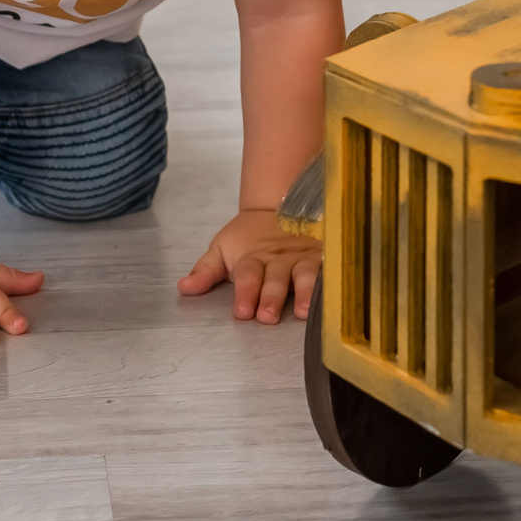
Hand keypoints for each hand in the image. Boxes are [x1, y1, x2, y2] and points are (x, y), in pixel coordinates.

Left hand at [178, 209, 321, 324]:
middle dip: (271, 297)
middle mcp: (279, 258)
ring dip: (304, 293)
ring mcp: (303, 257)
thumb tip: (184, 288)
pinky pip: (330, 269)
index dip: (245, 292)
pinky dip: (332, 282)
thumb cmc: (247, 235)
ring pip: (305, 274)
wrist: (277, 203)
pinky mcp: (323, 257)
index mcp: (253, 257)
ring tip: (303, 312)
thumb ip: (205, 271)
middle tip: (267, 316)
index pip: (248, 275)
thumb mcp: (222, 248)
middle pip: (275, 278)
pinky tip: (336, 297)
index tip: (242, 311)